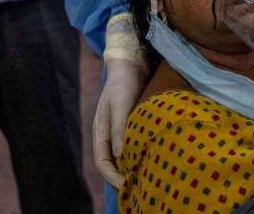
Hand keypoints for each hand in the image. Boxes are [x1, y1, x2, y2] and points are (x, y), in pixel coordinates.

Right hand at [94, 13, 147, 188]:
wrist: (131, 63)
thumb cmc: (123, 82)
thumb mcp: (121, 103)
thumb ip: (120, 127)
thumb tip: (122, 155)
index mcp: (101, 131)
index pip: (102, 162)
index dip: (113, 177)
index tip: (128, 187)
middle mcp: (108, 134)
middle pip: (112, 164)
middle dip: (122, 178)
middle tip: (140, 189)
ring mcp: (120, 130)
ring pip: (123, 157)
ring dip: (132, 169)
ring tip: (147, 180)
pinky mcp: (131, 126)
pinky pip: (133, 147)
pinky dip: (140, 157)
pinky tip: (153, 160)